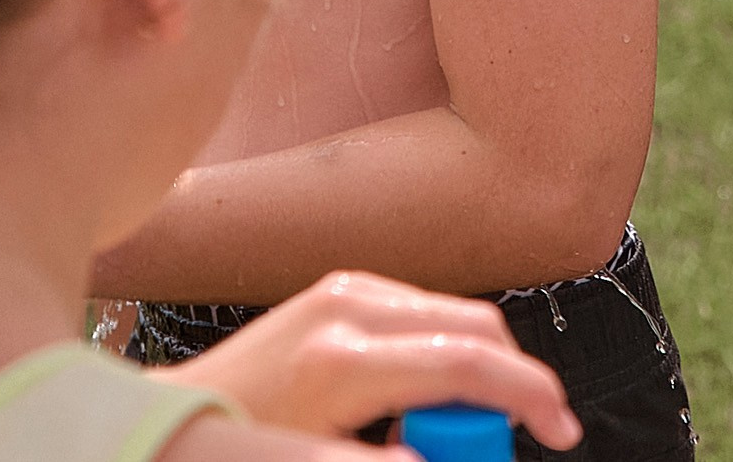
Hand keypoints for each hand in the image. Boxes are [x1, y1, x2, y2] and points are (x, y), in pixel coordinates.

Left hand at [153, 269, 577, 446]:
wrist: (170, 420)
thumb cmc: (244, 448)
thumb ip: (388, 460)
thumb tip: (444, 453)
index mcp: (345, 360)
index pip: (470, 359)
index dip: (531, 394)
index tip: (562, 432)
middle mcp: (349, 307)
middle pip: (474, 325)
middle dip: (510, 383)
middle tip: (511, 442)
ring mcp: (344, 289)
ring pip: (454, 315)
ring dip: (476, 370)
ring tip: (450, 432)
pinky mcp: (340, 287)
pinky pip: (421, 312)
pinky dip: (441, 353)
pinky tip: (420, 401)